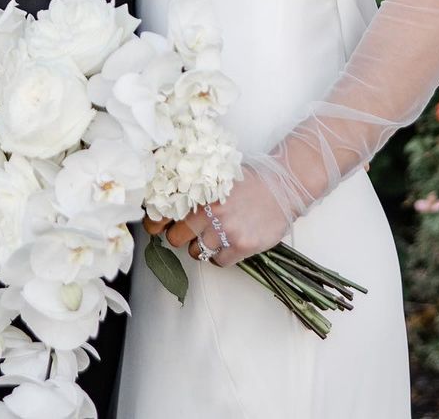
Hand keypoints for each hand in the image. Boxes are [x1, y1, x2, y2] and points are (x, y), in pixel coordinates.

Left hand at [161, 168, 291, 267]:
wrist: (283, 185)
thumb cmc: (250, 179)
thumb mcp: (218, 175)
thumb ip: (196, 189)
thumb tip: (171, 202)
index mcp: (200, 191)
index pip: (165, 213)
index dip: (156, 222)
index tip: (154, 227)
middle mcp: (209, 212)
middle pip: (176, 238)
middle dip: (179, 237)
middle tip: (188, 233)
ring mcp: (225, 230)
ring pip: (196, 253)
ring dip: (201, 248)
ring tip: (214, 236)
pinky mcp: (242, 246)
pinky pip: (219, 262)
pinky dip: (220, 256)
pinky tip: (228, 244)